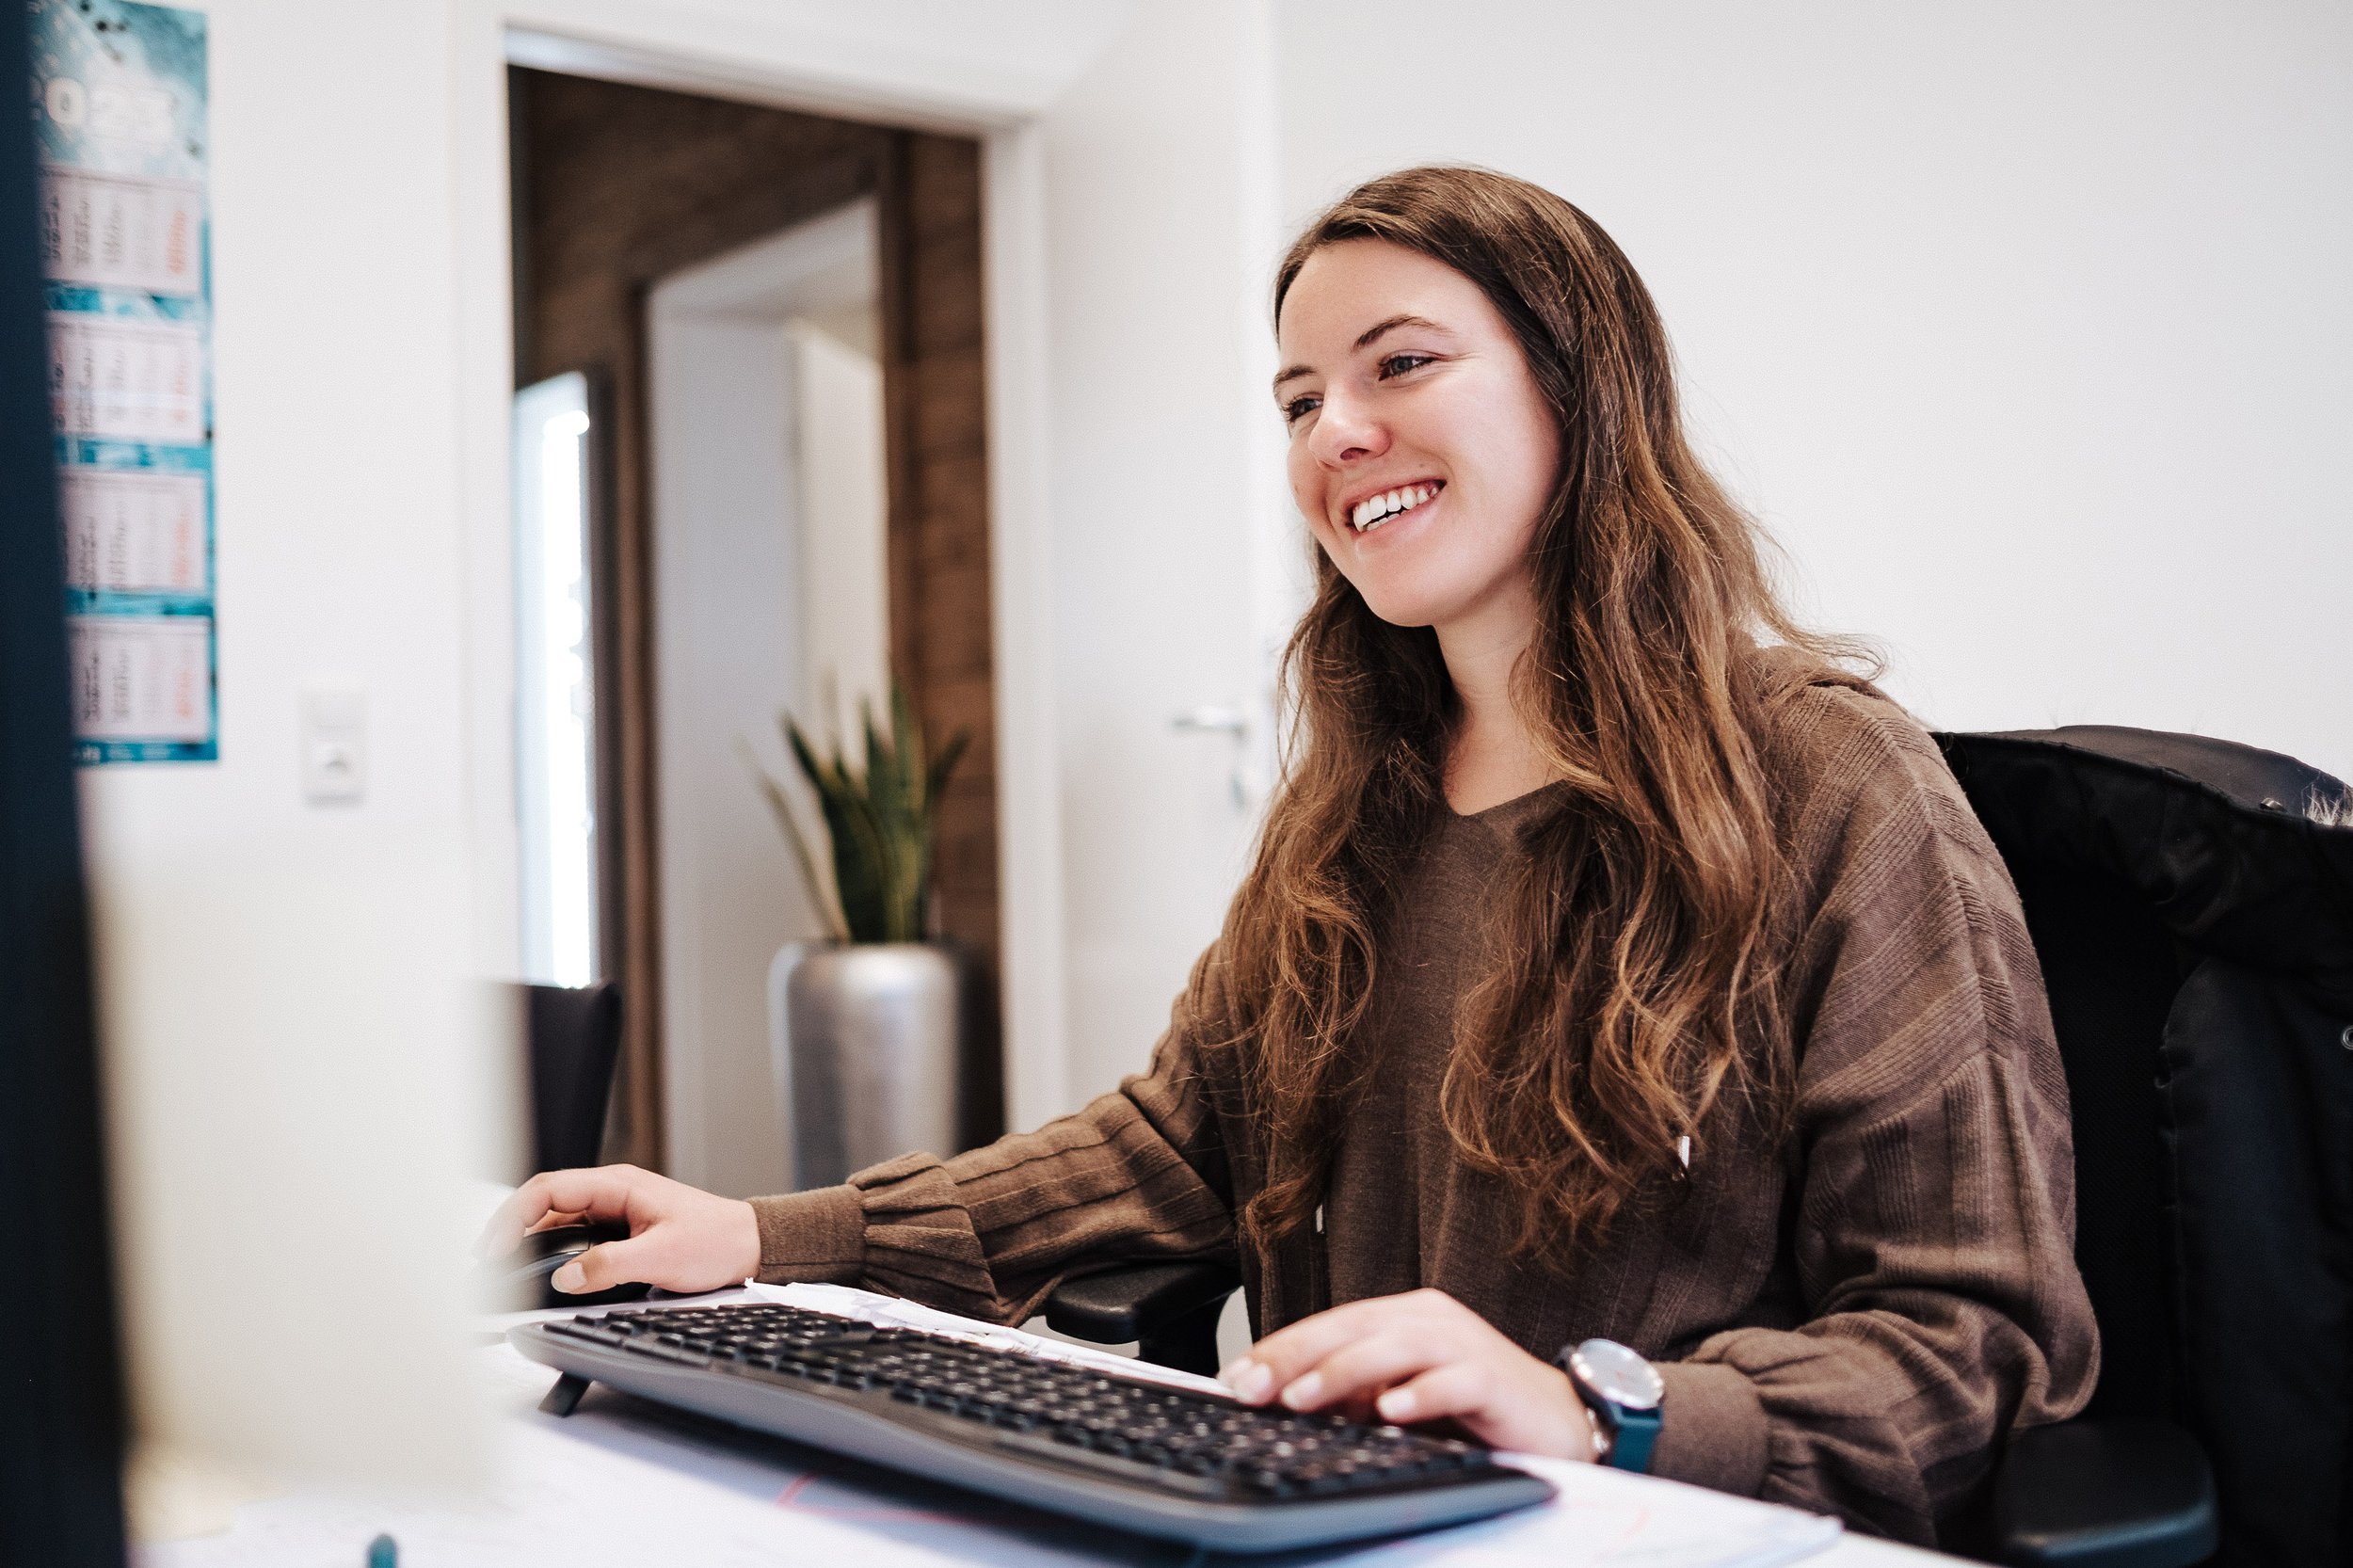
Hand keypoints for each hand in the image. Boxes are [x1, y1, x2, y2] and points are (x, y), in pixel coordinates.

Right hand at [476, 1164, 760, 1295]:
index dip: (513, 1217)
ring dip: (526, 1241)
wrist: (749, 1245)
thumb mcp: (662, 1257)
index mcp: (617, 1185)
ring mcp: (613, 1211)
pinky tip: (537, 1271)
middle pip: (543, 1203)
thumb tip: (566, 1277)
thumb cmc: (716, 1240)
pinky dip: (549, 1252)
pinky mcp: (618, 1231)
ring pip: (555, 1221)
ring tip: (500, 1269)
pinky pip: (572, 1237)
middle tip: (484, 1263)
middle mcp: (610, 1193)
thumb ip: (611, 1266)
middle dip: (508, 1228)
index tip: (496, 1249)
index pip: (548, 1190)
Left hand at [1219, 1288, 1597, 1460]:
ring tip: (1303, 1398)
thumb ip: (1354, 1394)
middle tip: (1253, 1387)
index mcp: (1403, 1316)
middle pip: (1353, 1327)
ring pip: (1395, 1347)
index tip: (1235, 1379)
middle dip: (1296, 1357)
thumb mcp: (1402, 1396)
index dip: (1279, 1349)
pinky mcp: (1495, 1377)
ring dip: (1344, 1372)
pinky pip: (1454, 1380)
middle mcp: (1429, 1319)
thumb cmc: (1475, 1406)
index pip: (1330, 1324)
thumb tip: (1287, 1403)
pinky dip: (1420, 1393)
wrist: (1559, 1419)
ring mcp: (1464, 1344)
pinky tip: (1391, 1410)